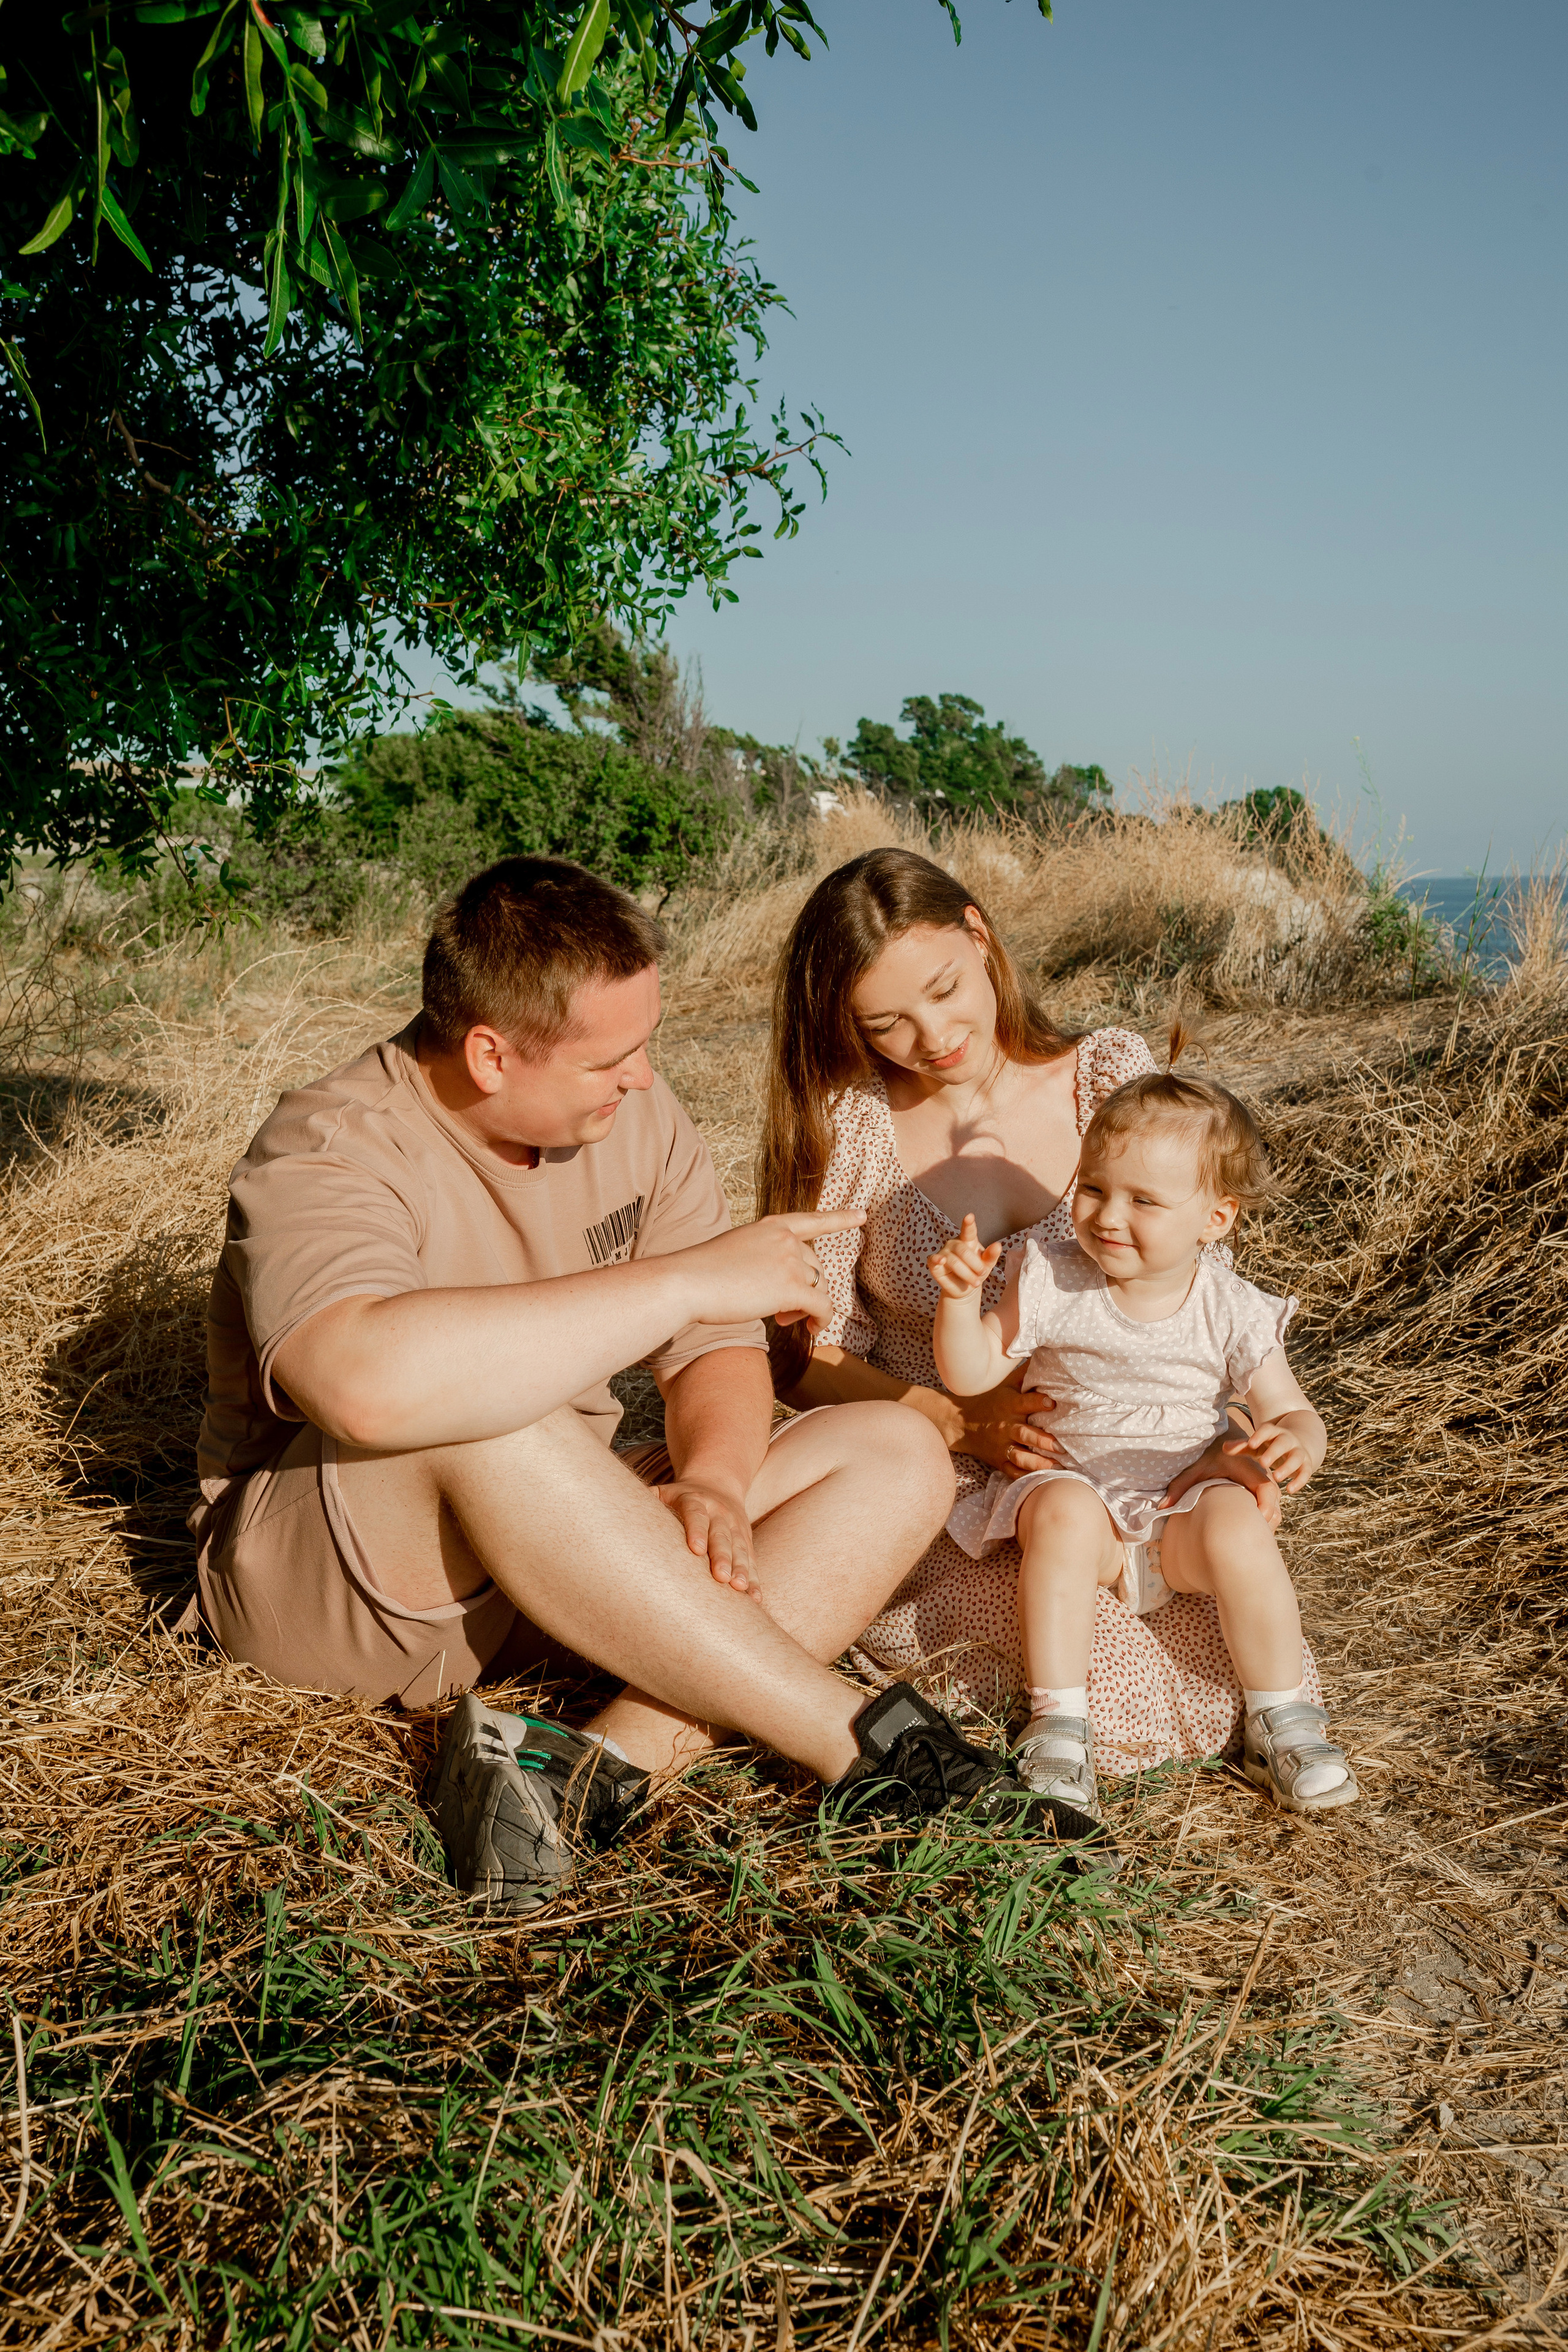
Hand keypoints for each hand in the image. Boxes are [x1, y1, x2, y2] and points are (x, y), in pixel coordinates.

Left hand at [655, 1475, 765, 1602]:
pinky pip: (752, 1562)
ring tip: (740, 1589)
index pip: (695, 1514)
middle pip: (721, 1536)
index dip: (696, 1530)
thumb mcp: (665, 1491)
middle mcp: (719, 1513)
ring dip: (742, 1570)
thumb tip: (615, 1507)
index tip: (695, 1550)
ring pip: (740, 1550)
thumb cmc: (681, 1497)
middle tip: (722, 1578)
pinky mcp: (747, 1542)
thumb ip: (647, 1500)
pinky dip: (755, 1580)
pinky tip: (755, 1600)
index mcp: (695, 1500)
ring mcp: (735, 1528)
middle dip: (723, 1557)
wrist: (718, 1483)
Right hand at [677, 1209, 863, 1333]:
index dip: (838, 1219)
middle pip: (815, 1267)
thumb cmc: (700, 1274)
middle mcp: (785, 1239)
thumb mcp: (735, 1252)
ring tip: (783, 1320)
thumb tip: (781, 1286)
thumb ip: (762, 1259)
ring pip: (820, 1288)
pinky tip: (810, 1330)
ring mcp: (790, 1261)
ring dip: (807, 1308)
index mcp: (769, 1226)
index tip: (861, 1215)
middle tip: (783, 1313)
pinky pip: (822, 1307)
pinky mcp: (792, 1288)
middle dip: (806, 1290)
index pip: (810, 1220)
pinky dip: (821, 1321)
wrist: (686, 1283)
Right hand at [926, 1214, 1001, 1301]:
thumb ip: (991, 1255)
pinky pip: (934, 1260)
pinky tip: (941, 1260)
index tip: (970, 1216)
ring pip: (954, 1262)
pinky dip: (937, 1260)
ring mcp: (943, 1252)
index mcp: (967, 1240)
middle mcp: (954, 1243)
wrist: (965, 1288)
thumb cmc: (976, 1272)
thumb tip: (998, 1245)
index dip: (968, 1224)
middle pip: (963, 1251)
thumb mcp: (987, 1264)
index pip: (968, 1231)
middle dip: (975, 1265)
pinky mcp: (934, 1263)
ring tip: (975, 1282)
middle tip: (981, 1274)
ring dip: (967, 1274)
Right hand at [949, 1380, 1062, 1475]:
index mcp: (1009, 1405)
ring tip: (1055, 1467)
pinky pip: (1012, 1472)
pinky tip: (1042, 1479)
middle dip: (1042, 1441)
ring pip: (1020, 1456)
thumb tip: (1045, 1354)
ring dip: (1037, 1463)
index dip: (1038, 1402)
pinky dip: (1026, 1476)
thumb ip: (1026, 1374)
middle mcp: (1005, 1426)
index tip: (1052, 1402)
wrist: (959, 1422)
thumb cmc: (989, 1400)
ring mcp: (1001, 1446)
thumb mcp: (1005, 1385)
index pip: (1024, 1403)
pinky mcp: (999, 1461)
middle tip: (1060, 1446)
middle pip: (1024, 1434)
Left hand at [1160, 1434, 1281, 1529]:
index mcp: (1250, 1469)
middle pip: (1275, 1507)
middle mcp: (1264, 1478)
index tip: (1254, 1522)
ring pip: (1276, 1511)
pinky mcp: (1265, 1493)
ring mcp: (1267, 1486)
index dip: (1265, 1508)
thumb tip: (1162, 1507)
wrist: (1223, 1442)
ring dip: (1265, 1524)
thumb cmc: (1210, 1455)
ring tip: (1246, 1537)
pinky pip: (1272, 1511)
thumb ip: (1179, 1487)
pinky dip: (1264, 1521)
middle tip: (1247, 1538)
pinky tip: (1247, 1530)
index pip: (1268, 1490)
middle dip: (1264, 1524)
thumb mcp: (1195, 1468)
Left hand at [1224, 1420, 1313, 1494]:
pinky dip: (1299, 1481)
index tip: (1251, 1443)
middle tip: (1263, 1463)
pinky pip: (1306, 1472)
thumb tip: (1224, 1448)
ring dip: (1288, 1467)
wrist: (1297, 1444)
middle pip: (1283, 1443)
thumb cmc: (1269, 1446)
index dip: (1260, 1436)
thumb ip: (1241, 1446)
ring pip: (1296, 1457)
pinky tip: (1290, 1490)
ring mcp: (1299, 1452)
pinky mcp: (1306, 1465)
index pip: (1267, 1430)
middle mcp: (1288, 1440)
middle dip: (1274, 1452)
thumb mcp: (1256, 1445)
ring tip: (1276, 1478)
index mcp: (1273, 1433)